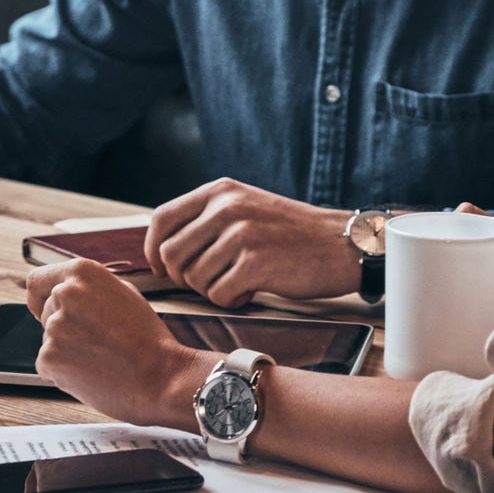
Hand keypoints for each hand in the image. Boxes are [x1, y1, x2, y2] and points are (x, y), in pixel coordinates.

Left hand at [26, 260, 208, 429]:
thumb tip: (63, 292)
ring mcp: (55, 326)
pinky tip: (91, 373)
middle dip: (64, 326)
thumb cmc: (148, 339)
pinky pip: (46, 365)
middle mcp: (64, 293)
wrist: (161, 378)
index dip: (40, 297)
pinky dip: (63, 372)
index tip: (43, 308)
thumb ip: (90, 288)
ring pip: (48, 340)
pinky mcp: (49, 357)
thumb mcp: (124, 294)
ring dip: (66, 351)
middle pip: (45, 312)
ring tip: (100, 358)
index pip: (37, 280)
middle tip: (96, 342)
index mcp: (82, 272)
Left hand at [144, 178, 357, 306]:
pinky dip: (230, 301)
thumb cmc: (291, 233)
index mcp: (220, 191)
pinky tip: (250, 292)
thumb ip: (208, 218)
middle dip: (183, 277)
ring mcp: (240, 234)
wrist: (340, 244)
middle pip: (171, 254)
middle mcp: (226, 207)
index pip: (162, 218)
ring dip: (211, 290)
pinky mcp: (255, 263)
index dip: (153, 249)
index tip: (161, 268)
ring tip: (237, 284)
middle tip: (209, 282)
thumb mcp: (246, 207)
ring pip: (193, 278)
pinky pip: (218, 294)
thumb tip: (162, 248)